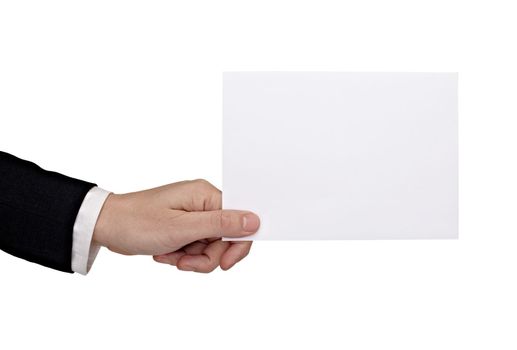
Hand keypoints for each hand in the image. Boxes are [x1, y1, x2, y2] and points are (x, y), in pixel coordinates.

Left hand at [92, 179, 259, 271]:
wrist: (105, 226)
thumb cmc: (137, 222)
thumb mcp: (181, 228)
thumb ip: (220, 224)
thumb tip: (253, 221)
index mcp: (206, 195)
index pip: (239, 219)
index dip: (237, 244)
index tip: (224, 263)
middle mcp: (202, 202)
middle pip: (225, 238)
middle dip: (208, 256)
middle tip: (186, 262)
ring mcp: (193, 215)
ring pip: (211, 247)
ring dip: (193, 258)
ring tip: (171, 256)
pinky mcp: (184, 226)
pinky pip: (196, 248)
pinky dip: (184, 255)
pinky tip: (166, 253)